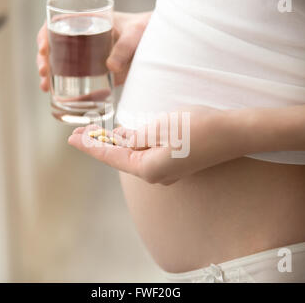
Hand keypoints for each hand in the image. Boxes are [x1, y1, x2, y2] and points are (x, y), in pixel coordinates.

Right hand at [36, 11, 151, 91]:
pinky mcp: (97, 73)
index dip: (46, 34)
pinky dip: (68, 90)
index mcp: (89, 21)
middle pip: (56, 46)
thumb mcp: (136, 34)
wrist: (160, 43)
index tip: (44, 48)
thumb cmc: (146, 30)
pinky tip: (60, 99)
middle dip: (44, 59)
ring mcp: (89, 57)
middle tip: (44, 72)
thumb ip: (125, 48)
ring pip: (62, 64)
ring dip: (51, 75)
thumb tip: (111, 67)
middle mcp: (85, 39)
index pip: (60, 23)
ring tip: (46, 87)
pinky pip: (78, 81)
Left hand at [67, 106, 249, 184]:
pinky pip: (147, 155)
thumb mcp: (160, 128)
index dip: (89, 145)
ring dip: (116, 144)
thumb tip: (121, 140)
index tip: (71, 137)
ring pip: (133, 156)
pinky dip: (133, 145)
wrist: (233, 134)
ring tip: (97, 133)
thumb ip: (135, 137)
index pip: (110, 156)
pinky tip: (125, 137)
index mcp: (146, 169)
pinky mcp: (176, 164)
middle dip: (100, 144)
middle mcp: (154, 176)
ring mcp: (166, 172)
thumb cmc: (197, 129)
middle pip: (119, 158)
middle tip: (79, 131)